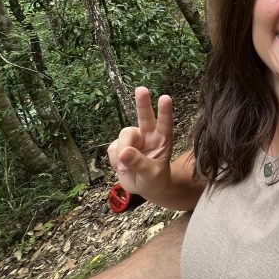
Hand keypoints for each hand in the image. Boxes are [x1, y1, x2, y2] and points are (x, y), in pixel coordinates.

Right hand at [113, 87, 173, 201]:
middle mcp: (148, 135)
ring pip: (124, 136)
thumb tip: (124, 152)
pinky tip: (122, 168)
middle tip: (141, 90)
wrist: (144, 188)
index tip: (165, 98)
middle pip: (144, 116)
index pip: (165, 124)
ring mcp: (134, 139)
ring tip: (125, 168)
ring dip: (122, 152)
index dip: (165, 111)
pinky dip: (115, 160)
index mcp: (163, 139)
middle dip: (142, 103)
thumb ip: (139, 164)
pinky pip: (112, 148)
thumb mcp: (151, 175)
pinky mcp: (120, 146)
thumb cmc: (155, 179)